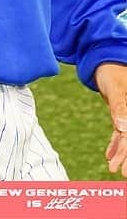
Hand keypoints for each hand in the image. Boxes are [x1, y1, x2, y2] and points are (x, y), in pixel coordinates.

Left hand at [95, 62, 126, 176]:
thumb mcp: (115, 87)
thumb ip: (120, 107)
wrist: (105, 56)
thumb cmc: (111, 70)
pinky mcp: (122, 113)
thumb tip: (123, 127)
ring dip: (121, 153)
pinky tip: (109, 155)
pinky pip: (121, 132)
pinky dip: (116, 143)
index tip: (123, 170)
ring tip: (112, 167)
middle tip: (119, 173)